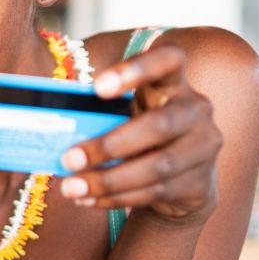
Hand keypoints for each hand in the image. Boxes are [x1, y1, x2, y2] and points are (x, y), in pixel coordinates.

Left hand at [56, 42, 222, 224]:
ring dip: (108, 180)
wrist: (182, 176)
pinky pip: (155, 192)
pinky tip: (90, 199)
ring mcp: (204, 147)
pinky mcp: (200, 183)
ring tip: (72, 188)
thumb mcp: (127, 113)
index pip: (169, 60)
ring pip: (157, 167)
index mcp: (174, 82)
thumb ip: (103, 113)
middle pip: (159, 125)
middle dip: (109, 145)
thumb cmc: (141, 133)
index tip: (97, 87)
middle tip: (68, 159)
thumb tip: (54, 129)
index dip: (136, 69)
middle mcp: (196, 110)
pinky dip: (117, 197)